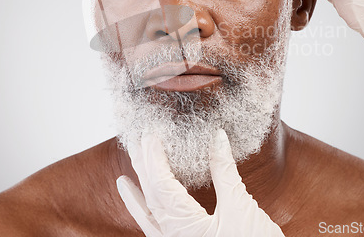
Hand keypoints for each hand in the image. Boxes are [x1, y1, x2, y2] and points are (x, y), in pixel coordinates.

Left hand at [116, 129, 283, 235]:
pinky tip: (145, 209)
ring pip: (150, 218)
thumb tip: (217, 138)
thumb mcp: (240, 207)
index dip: (155, 158)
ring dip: (137, 196)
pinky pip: (157, 231)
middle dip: (143, 170)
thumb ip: (224, 171)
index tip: (151, 136)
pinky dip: (147, 216)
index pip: (161, 185)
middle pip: (151, 198)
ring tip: (123, 180)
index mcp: (184, 227)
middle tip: (137, 143)